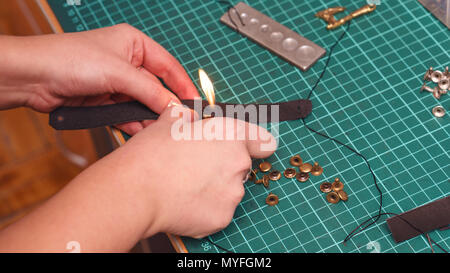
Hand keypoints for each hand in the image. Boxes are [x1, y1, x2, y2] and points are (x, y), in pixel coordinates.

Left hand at [0, 24, 198, 134]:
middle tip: (179, 122)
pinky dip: (133, 123)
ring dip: (149, 117)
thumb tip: (175, 106)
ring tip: (160, 130)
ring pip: (142, 104)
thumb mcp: (119, 73)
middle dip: (165, 105)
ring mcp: (115, 83)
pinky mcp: (105, 100)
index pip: (168, 66)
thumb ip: (150, 91)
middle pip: (156, 87)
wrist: (33, 78)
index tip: (195, 104)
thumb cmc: (70, 59)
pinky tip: (140, 131)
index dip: (182, 85)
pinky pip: (126, 114)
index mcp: (134, 44)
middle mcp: (127, 62)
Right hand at [0, 104, 275, 251]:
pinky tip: (184, 202)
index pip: (258, 137)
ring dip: (215, 187)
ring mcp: (232, 194)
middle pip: (240, 165)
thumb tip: (188, 116)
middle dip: (224, 165)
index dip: (259, 140)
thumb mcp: (169, 122)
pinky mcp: (222, 218)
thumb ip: (187, 118)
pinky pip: (219, 211)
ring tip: (185, 187)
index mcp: (229, 135)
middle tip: (196, 167)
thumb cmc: (151, 154)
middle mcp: (238, 164)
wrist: (136, 190)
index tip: (264, 145)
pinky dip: (206, 208)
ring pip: (229, 190)